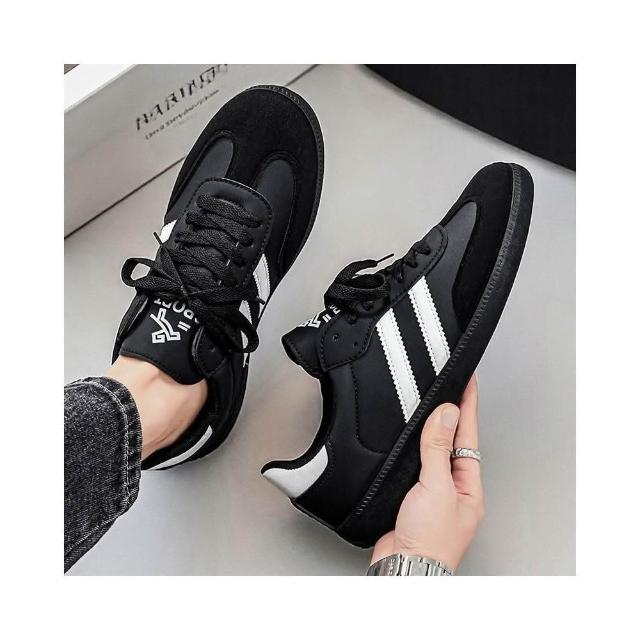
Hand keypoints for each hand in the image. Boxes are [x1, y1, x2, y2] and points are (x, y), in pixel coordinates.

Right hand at [371, 375, 482, 571]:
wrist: (403, 567)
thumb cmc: (428, 540)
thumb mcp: (437, 487)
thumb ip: (438, 449)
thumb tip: (447, 413)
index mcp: (468, 485)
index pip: (468, 435)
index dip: (467, 406)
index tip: (467, 381)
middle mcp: (453, 488)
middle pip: (453, 442)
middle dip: (452, 414)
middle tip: (451, 385)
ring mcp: (433, 493)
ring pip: (432, 452)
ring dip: (431, 429)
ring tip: (433, 404)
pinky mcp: (411, 497)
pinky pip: (414, 465)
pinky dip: (412, 448)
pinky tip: (408, 440)